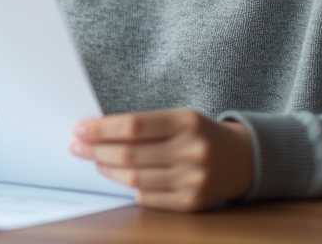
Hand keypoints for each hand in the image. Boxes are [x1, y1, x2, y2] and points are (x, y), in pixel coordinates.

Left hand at [70, 109, 253, 211]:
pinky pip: (150, 198)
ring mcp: (193, 179)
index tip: (80, 129)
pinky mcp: (193, 203)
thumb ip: (146, 125)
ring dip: (109, 170)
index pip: (133, 125)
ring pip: (136, 179)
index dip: (102, 129)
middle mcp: (192, 150)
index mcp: (186, 121)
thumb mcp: (180, 119)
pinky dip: (131, 189)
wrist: (245, 159)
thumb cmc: (201, 134)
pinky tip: (121, 178)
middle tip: (77, 146)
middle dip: (97, 150)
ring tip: (96, 162)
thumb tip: (100, 132)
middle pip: (130, 153)